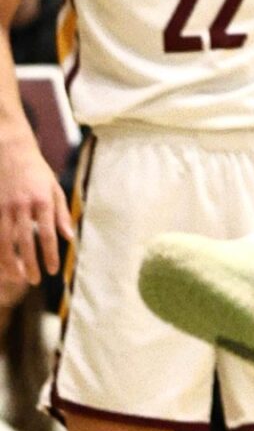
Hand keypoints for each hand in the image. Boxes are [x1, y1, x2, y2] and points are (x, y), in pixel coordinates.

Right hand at [0, 132, 70, 284]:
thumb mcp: (54, 187)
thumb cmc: (36, 170)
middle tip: (36, 280)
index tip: (53, 271)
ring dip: (9, 262)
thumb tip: (69, 237)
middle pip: (25, 242)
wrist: (10, 149)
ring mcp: (4, 207)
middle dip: (30, 264)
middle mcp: (22, 206)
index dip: (50, 255)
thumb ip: (62, 213)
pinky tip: (0, 261)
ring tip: (16, 278)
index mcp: (42, 201)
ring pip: (4, 241)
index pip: (48, 234)